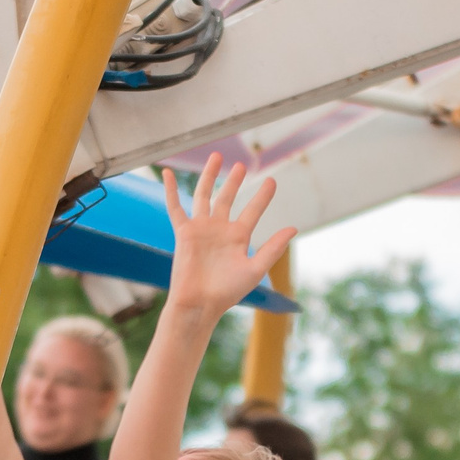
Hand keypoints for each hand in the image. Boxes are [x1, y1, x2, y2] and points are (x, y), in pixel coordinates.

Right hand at [161, 155, 293, 321]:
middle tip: (242, 165)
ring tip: (216, 156)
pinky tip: (166, 173)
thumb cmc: (227, 292)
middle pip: (227, 198)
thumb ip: (273, 248)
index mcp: (238, 238)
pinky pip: (175, 207)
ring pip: (204, 195)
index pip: (252, 210)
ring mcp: (201, 229)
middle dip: (234, 181)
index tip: (272, 180)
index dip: (263, 195)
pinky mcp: (184, 232)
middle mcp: (219, 230)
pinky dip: (170, 190)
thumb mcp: (255, 269)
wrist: (199, 304)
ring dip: (210, 176)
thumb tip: (293, 228)